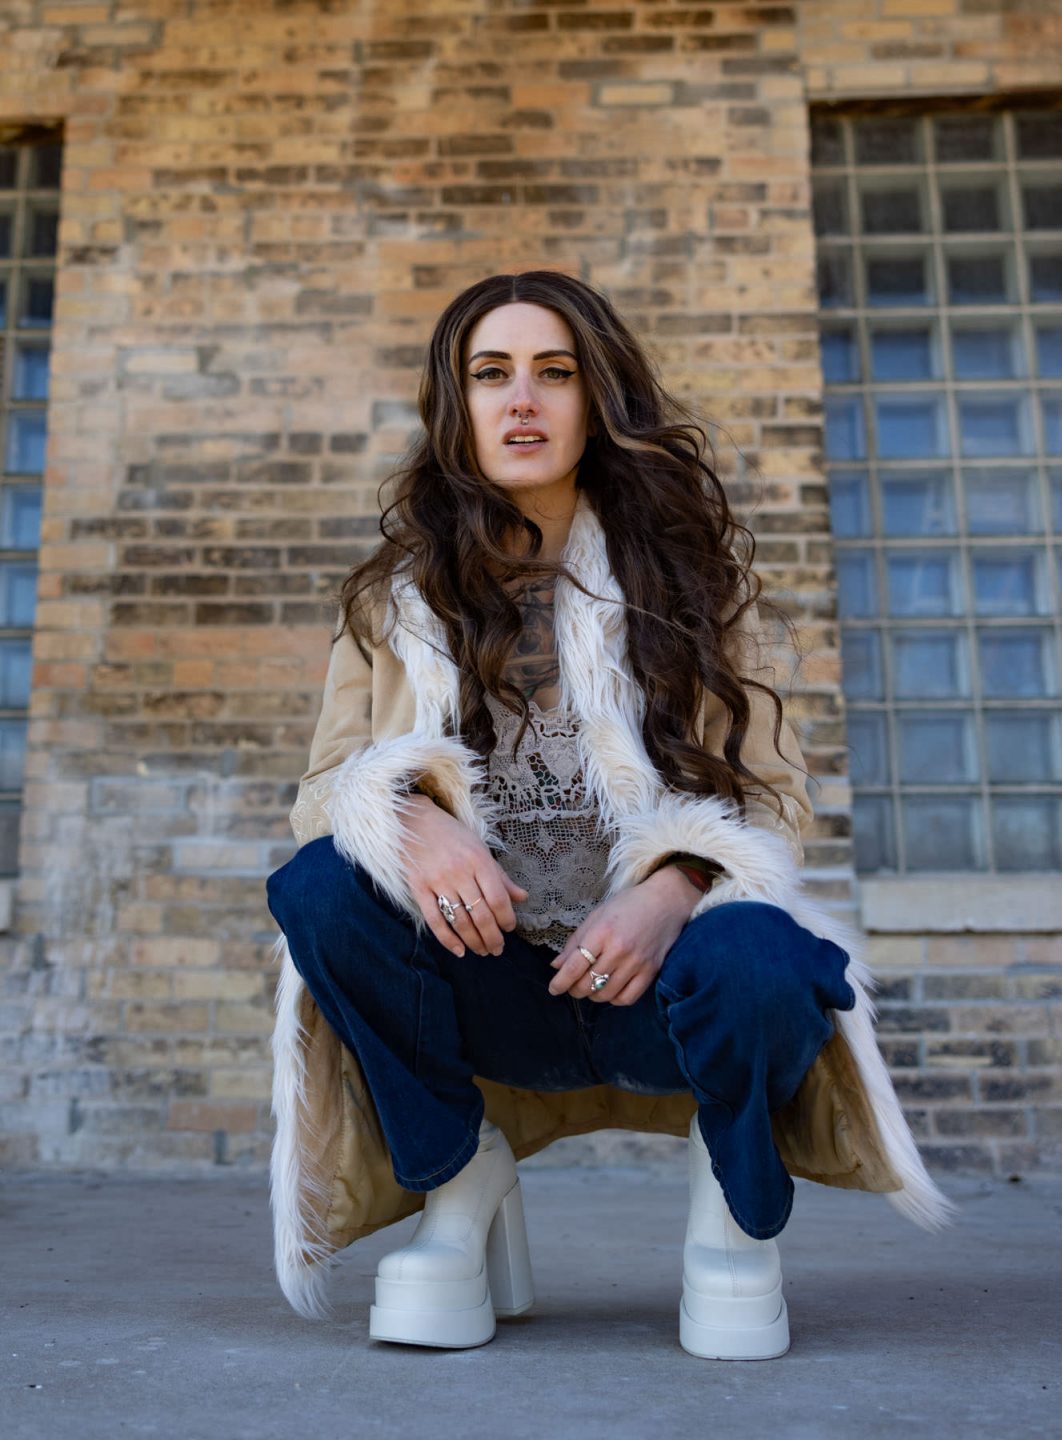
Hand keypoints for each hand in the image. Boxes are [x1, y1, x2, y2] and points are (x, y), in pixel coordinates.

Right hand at [399, 794, 528, 957]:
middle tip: (497, 949)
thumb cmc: (452, 835)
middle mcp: (459, 871)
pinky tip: (459, 950)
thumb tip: (523, 897)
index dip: (507, 919)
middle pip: (481, 914)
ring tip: (482, 951)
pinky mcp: (418, 888)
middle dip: (492, 937)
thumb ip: (500, 876)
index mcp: (479, 860)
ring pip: (460, 921)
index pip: (498, 898)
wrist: (414, 822)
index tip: (510, 929)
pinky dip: (447, 939)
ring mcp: (437, 880)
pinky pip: (434, 920)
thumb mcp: (480, 849)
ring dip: (474, 941)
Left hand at [546, 865, 701, 1006]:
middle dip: (574, 989)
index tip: (553, 989)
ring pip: (605, 993)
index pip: (575, 966)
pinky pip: (627, 998)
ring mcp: (636, 962)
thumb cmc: (627, 906)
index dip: (560, 982)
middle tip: (571, 985)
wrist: (665, 902)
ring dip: (592, 995)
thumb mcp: (597, 916)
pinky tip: (610, 989)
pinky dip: (614, 999)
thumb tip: (557, 966)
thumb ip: (575, 942)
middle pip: (588, 983)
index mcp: (602, 931)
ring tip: (590, 986)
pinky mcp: (651, 971)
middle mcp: (619, 949)